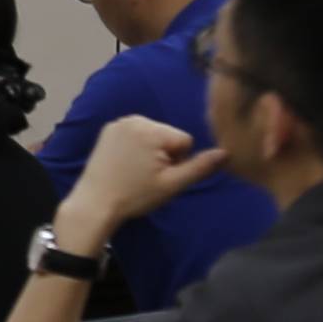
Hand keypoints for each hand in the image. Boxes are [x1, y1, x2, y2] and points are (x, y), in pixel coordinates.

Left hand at [56, 115, 214, 253]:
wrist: (95, 203)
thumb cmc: (135, 195)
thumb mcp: (172, 185)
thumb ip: (200, 167)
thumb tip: (227, 152)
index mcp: (152, 129)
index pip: (185, 141)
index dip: (178, 161)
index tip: (160, 176)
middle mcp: (136, 118)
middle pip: (168, 135)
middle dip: (165, 154)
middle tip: (147, 176)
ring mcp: (119, 122)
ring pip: (153, 135)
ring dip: (151, 151)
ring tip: (136, 171)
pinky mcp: (108, 129)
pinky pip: (135, 134)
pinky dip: (135, 147)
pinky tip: (125, 164)